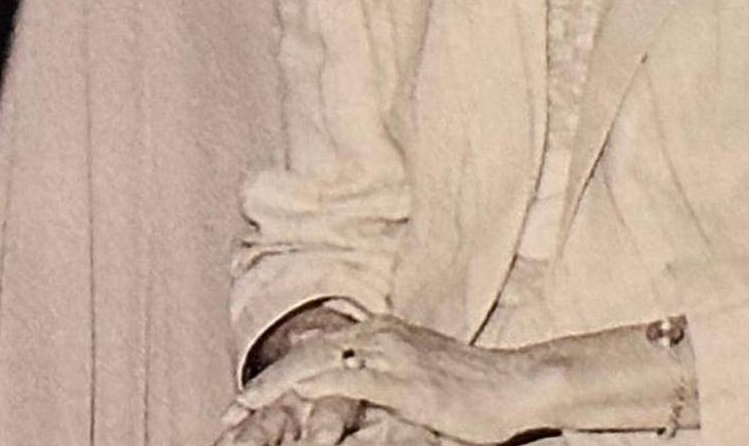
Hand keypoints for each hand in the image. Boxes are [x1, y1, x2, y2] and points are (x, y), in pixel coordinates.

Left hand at [238, 317, 538, 443]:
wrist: (519, 384)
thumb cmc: (474, 390)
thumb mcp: (417, 387)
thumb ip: (381, 392)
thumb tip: (346, 412)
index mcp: (382, 332)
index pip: (316, 350)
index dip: (277, 377)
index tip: (245, 405)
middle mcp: (381, 334)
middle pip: (306, 355)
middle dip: (264, 386)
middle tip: (230, 415)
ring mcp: (390, 354)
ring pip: (316, 365)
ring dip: (276, 390)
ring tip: (244, 414)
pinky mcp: (403, 380)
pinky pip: (347, 386)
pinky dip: (314, 399)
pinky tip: (290, 413)